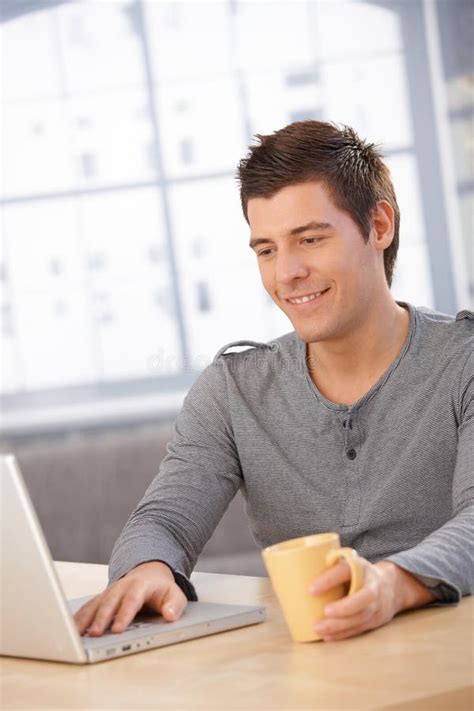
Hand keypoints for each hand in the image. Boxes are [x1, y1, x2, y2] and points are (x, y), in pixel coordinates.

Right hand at [73, 561, 187, 636]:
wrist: (149, 573)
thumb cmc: (161, 589)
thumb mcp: (175, 595)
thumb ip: (175, 605)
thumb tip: (170, 615)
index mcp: (140, 585)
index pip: (132, 600)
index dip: (124, 614)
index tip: (118, 629)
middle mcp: (122, 586)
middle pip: (110, 602)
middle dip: (102, 618)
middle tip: (96, 634)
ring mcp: (110, 591)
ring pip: (95, 604)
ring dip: (86, 618)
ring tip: (76, 634)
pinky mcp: (101, 598)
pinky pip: (88, 607)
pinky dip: (79, 617)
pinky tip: (71, 628)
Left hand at [308, 557, 407, 641]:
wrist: (390, 585)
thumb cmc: (356, 573)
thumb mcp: (345, 563)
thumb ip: (322, 568)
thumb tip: (281, 579)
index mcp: (359, 566)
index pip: (345, 571)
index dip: (328, 580)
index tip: (310, 590)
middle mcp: (370, 584)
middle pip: (361, 599)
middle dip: (342, 609)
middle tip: (323, 614)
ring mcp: (376, 604)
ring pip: (361, 617)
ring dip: (340, 626)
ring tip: (319, 629)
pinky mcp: (375, 619)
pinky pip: (360, 628)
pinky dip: (343, 634)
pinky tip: (328, 637)